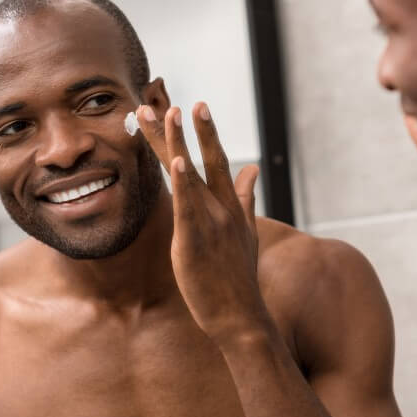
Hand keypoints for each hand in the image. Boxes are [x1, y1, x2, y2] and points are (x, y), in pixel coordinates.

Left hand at [137, 102, 268, 344]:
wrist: (241, 318)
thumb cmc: (238, 280)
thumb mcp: (247, 233)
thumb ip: (246, 198)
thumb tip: (253, 168)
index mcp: (233, 209)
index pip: (218, 162)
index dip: (206, 134)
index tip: (195, 106)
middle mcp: (224, 211)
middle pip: (206, 160)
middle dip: (192, 128)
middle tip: (178, 98)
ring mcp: (212, 224)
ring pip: (191, 174)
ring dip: (176, 141)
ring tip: (164, 113)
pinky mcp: (196, 240)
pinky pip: (187, 205)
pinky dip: (183, 180)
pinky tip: (177, 159)